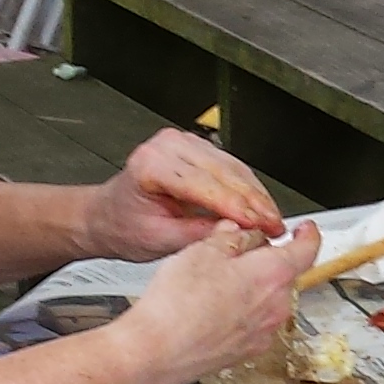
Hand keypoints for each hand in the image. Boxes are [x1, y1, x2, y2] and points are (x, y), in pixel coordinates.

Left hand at [81, 129, 283, 258]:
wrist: (108, 216)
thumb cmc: (123, 227)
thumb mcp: (158, 241)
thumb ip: (199, 235)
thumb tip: (238, 233)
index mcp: (152, 166)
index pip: (207, 186)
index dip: (240, 208)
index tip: (262, 226)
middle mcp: (167, 147)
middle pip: (225, 173)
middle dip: (255, 202)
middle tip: (275, 227)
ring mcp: (181, 142)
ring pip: (233, 167)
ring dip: (256, 194)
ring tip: (272, 220)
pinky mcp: (194, 147)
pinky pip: (229, 165)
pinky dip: (247, 187)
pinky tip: (259, 206)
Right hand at [118, 221, 315, 383]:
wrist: (157, 352)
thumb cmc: (178, 304)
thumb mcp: (203, 251)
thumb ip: (230, 237)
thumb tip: (241, 233)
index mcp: (273, 274)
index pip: (307, 249)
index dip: (307, 234)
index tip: (305, 229)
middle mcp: (276, 306)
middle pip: (284, 274)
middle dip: (266, 260)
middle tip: (236, 252)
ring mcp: (263, 332)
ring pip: (268, 300)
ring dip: (252, 287)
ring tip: (215, 283)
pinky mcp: (246, 351)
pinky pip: (253, 323)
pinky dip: (241, 312)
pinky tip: (212, 308)